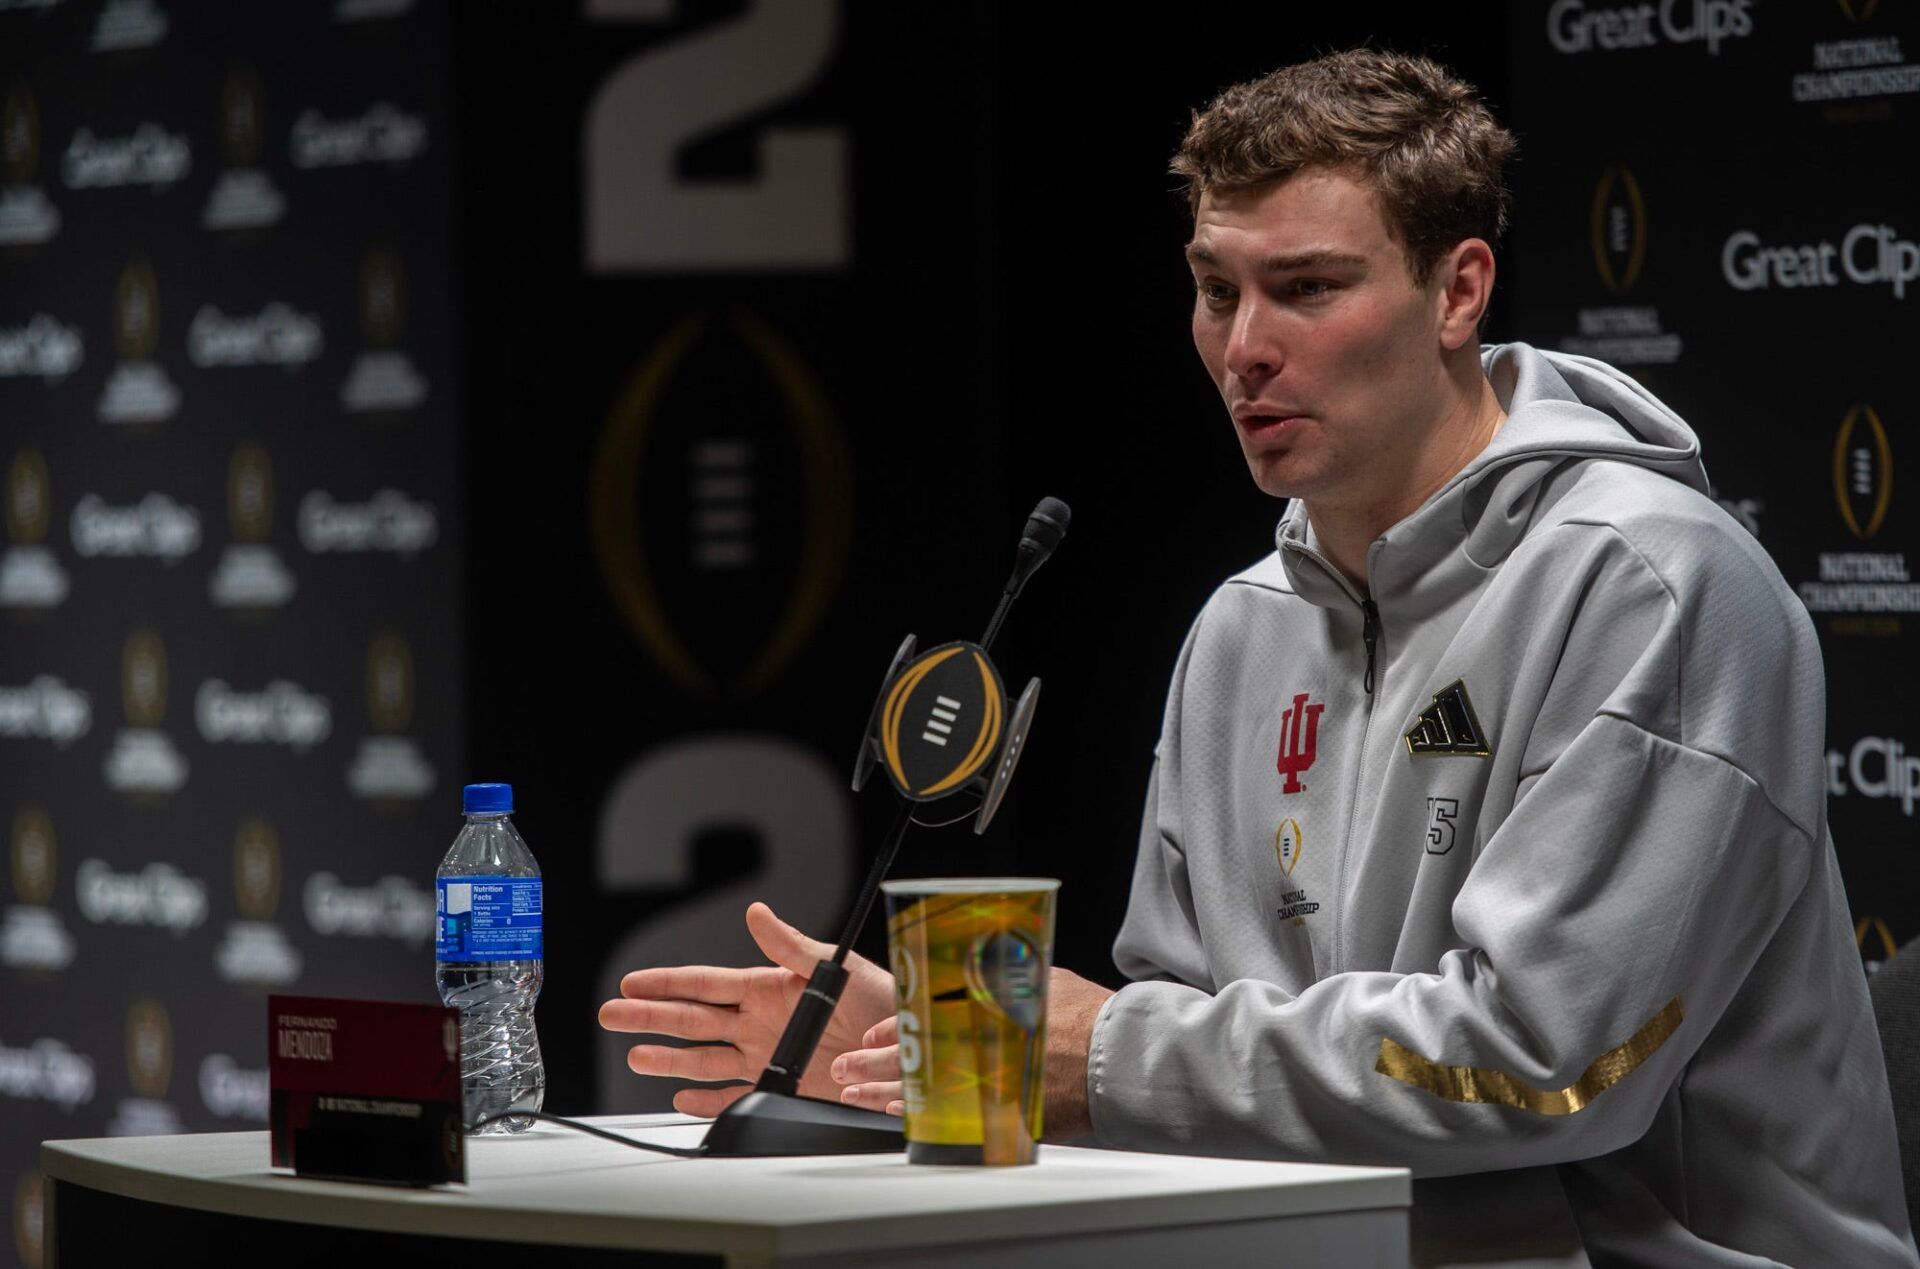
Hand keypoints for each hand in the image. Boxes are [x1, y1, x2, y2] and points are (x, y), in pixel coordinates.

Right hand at [598, 902, 895, 1116]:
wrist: (905, 1045)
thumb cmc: (877, 997)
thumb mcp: (835, 965)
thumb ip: (790, 945)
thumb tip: (756, 914)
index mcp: (768, 987)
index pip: (706, 983)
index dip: (668, 983)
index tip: (633, 982)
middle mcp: (760, 1021)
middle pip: (693, 1020)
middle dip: (650, 1017)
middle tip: (612, 1013)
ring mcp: (766, 1055)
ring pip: (704, 1058)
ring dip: (669, 1059)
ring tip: (636, 1055)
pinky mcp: (781, 1086)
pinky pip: (735, 1093)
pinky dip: (708, 1099)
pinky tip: (682, 1096)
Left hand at [832, 965, 1115, 1133]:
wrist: (1117, 1056)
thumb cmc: (1085, 1013)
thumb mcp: (1036, 976)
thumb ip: (999, 976)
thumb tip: (978, 966)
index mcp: (980, 1007)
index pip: (919, 1018)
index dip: (891, 1029)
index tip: (870, 1037)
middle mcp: (975, 1045)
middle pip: (911, 1055)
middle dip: (872, 1063)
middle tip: (843, 1069)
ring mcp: (985, 1081)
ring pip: (921, 1088)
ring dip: (884, 1091)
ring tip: (854, 1095)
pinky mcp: (999, 1111)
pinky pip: (948, 1116)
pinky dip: (921, 1115)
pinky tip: (900, 1115)